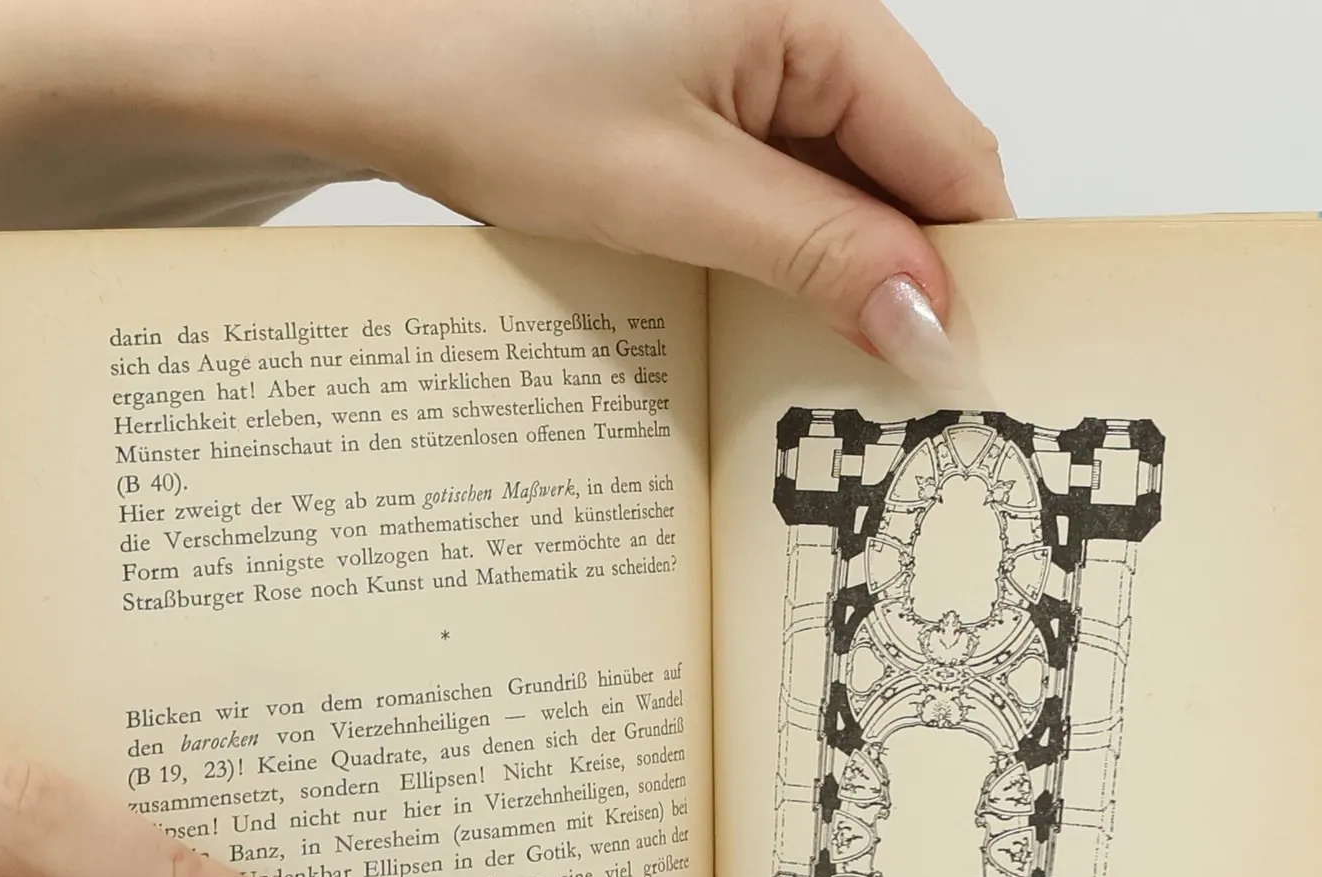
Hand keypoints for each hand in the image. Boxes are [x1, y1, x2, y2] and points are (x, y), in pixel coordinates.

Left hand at [9, 0, 1011, 385]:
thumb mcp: (672, 191)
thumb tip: (929, 322)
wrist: (358, 50)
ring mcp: (753, 47)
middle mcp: (802, 12)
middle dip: (900, 277)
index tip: (956, 373)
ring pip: (843, 177)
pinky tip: (756, 305)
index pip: (950, 153)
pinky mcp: (707, 79)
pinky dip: (778, 241)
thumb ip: (818, 256)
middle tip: (887, 393)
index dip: (963, 269)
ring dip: (835, 269)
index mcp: (818, 8)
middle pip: (905, 166)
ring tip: (815, 361)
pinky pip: (780, 170)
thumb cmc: (484, 82)